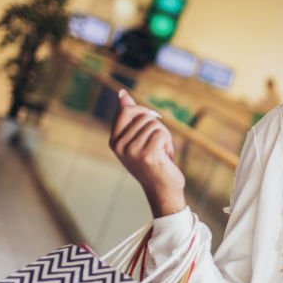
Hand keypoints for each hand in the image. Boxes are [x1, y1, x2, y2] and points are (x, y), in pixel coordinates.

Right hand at [109, 90, 186, 216]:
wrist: (162, 189)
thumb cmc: (152, 162)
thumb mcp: (137, 139)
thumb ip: (129, 117)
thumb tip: (122, 93)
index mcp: (114, 141)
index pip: (126, 111)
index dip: (143, 110)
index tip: (154, 118)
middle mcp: (119, 146)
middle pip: (143, 117)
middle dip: (157, 125)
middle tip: (160, 142)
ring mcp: (132, 151)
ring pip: (154, 125)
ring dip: (164, 136)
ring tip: (162, 151)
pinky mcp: (147, 155)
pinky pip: (161, 133)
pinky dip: (168, 142)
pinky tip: (166, 156)